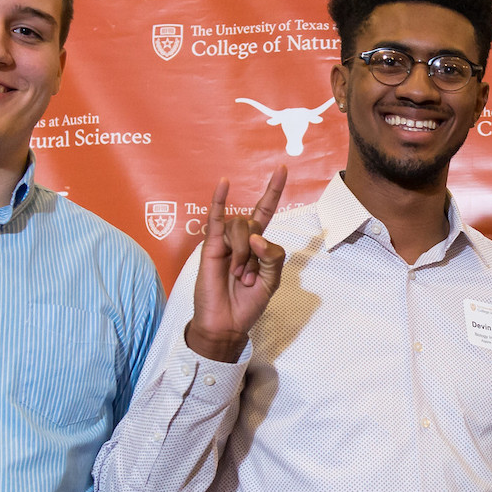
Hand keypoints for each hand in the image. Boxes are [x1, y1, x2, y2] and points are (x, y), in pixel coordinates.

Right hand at [185, 167, 287, 361]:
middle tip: (249, 277)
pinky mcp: (210, 246)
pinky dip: (219, 201)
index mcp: (258, 246)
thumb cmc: (247, 303)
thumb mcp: (272, 281)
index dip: (273, 191)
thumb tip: (256, 238)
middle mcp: (241, 239)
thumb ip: (273, 257)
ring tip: (238, 275)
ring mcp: (225, 241)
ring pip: (239, 228)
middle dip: (255, 252)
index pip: (266, 211)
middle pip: (253, 224)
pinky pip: (215, 219)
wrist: (226, 323)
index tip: (282, 168)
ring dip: (242, 254)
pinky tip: (223, 184)